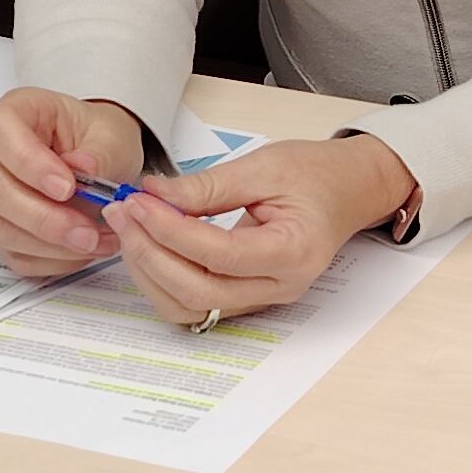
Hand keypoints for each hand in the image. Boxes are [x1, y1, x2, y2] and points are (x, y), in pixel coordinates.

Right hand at [0, 88, 154, 277]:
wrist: (105, 162)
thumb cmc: (100, 139)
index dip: (27, 162)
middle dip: (42, 217)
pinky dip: (53, 260)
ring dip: (51, 244)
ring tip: (97, 241)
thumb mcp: (112, 136)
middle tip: (85, 230)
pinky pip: (18, 254)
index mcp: (15, 114)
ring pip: (2, 229)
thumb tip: (83, 170)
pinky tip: (85, 251)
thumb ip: (99, 153)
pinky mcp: (7, 230)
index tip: (67, 187)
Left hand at [98, 134, 410, 321]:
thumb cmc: (315, 175)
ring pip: (190, 306)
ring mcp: (263, 298)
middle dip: (151, 252)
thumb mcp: (262, 166)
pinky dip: (163, 279)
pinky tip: (148, 245)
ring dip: (150, 271)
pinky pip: (195, 302)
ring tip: (130, 227)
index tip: (139, 200)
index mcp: (293, 252)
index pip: (218, 252)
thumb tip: (153, 194)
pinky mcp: (245, 296)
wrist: (347, 190)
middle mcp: (279, 286)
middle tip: (124, 211)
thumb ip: (206, 186)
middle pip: (199, 291)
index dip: (170, 228)